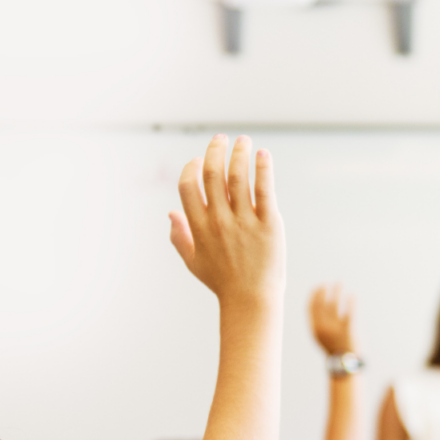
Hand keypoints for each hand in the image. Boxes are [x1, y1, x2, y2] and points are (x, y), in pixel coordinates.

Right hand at [170, 135, 284, 309]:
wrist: (252, 300)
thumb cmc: (222, 282)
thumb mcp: (193, 261)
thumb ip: (179, 236)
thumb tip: (170, 212)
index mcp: (199, 227)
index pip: (188, 186)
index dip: (191, 168)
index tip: (198, 159)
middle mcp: (219, 221)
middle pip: (213, 174)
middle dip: (215, 150)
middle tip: (222, 138)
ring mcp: (244, 221)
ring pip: (238, 177)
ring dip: (239, 153)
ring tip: (243, 141)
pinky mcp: (269, 224)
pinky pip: (265, 190)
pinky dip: (263, 168)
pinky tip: (263, 155)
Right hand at [311, 283, 357, 357]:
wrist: (344, 363)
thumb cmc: (334, 346)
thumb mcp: (321, 335)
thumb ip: (319, 321)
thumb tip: (322, 302)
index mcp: (315, 329)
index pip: (311, 307)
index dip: (314, 294)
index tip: (319, 285)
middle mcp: (323, 328)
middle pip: (322, 303)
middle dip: (326, 290)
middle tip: (331, 282)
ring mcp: (335, 329)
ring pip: (335, 305)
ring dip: (337, 291)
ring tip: (340, 283)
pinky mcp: (348, 331)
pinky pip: (349, 312)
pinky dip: (351, 301)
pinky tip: (353, 294)